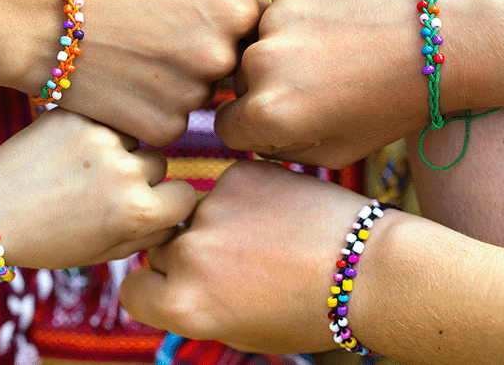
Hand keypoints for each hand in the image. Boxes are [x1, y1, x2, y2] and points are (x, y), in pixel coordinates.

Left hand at [0, 109, 196, 268]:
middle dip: (141, 176)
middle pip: (161, 164)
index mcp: (139, 213)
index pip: (186, 196)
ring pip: (135, 138)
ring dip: (119, 149)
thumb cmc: (49, 240)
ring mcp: (102, 139)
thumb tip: (183, 214)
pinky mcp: (79, 115)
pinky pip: (107, 119)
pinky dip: (95, 130)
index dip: (170, 203)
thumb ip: (152, 235)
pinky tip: (69, 149)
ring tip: (81, 168)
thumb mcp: (106, 252)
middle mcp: (127, 173)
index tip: (150, 204)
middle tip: (101, 189)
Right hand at [1, 0, 264, 146]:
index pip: (262, 31)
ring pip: (202, 98)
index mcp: (231, 8)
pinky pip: (173, 123)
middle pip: (236, 70)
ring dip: (179, 89)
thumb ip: (214, 3)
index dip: (240, 34)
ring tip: (135, 67)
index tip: (214, 34)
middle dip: (212, 63)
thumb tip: (243, 24)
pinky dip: (153, 113)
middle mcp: (222, 55)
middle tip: (165, 51)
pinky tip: (122, 92)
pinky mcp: (164, 129)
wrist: (37, 25)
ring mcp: (194, 96)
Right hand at [120, 161, 395, 353]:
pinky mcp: (238, 174)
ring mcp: (211, 208)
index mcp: (184, 306)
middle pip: (159, 248)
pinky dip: (244, 197)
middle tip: (233, 261)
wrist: (370, 270)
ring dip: (215, 222)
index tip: (176, 286)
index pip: (133, 290)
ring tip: (266, 236)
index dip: (154, 288)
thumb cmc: (311, 312)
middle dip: (184, 254)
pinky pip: (225, 186)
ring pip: (192, 213)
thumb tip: (165, 277)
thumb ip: (192, 305)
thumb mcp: (239, 330)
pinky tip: (280, 212)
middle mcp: (188, 257)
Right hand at [215, 0, 467, 167]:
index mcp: (270, 114)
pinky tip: (337, 20)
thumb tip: (249, 130)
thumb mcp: (337, 153)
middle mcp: (261, 63)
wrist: (449, 36)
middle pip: (240, 81)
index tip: (284, 117)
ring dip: (284, 46)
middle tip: (319, 81)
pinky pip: (279, 3)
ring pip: (258, 39)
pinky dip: (300, 11)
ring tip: (335, 49)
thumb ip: (280, 149)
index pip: (228, 126)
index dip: (255, 126)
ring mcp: (275, 16)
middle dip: (268, 86)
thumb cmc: (394, 104)